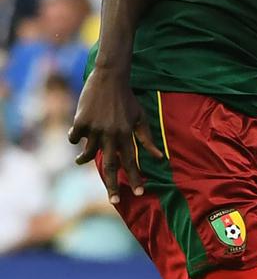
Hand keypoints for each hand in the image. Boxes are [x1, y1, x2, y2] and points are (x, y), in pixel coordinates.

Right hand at [69, 68, 163, 203]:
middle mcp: (112, 134)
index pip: (132, 161)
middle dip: (113, 185)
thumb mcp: (140, 117)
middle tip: (114, 201)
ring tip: (79, 161)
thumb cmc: (127, 99)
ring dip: (83, 160)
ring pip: (88, 153)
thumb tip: (159, 158)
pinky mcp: (81, 121)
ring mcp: (96, 128)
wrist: (110, 77)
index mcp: (127, 134)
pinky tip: (76, 135)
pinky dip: (75, 138)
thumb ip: (147, 138)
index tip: (139, 193)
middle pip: (112, 165)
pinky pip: (75, 137)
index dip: (136, 177)